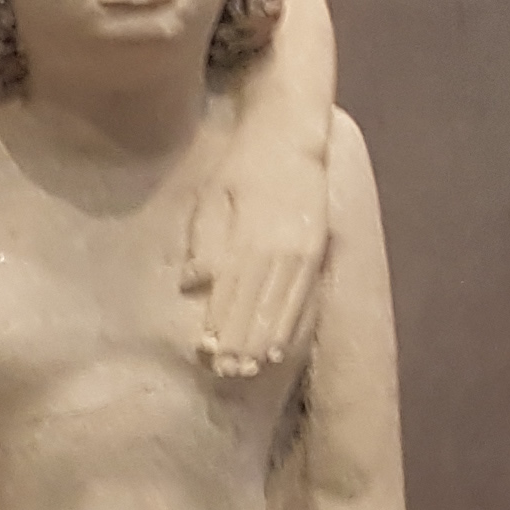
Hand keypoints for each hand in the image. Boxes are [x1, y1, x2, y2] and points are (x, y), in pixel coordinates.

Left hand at [183, 168, 327, 381]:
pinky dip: (291, 324)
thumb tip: (193, 284)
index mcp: (248, 236)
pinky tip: (281, 347)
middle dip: (241, 342)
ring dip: (265, 340)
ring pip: (281, 306)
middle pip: (256, 305)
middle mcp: (277, 249)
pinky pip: (303, 297)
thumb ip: (205, 240)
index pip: (230, 291)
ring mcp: (301, 251)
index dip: (220, 325)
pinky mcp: (316, 251)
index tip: (208, 353)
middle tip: (227, 373)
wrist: (289, 136)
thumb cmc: (240, 166)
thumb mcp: (213, 195)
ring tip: (252, 369)